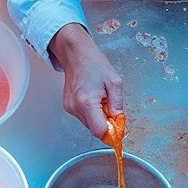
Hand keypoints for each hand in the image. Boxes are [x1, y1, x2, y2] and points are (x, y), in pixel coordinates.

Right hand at [47, 23, 124, 139]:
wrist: (75, 53)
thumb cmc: (94, 64)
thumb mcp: (114, 83)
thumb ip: (118, 106)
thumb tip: (119, 124)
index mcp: (87, 102)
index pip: (99, 131)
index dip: (112, 133)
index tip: (119, 129)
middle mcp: (75, 107)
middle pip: (94, 130)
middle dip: (107, 124)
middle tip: (113, 108)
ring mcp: (69, 108)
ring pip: (89, 124)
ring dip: (99, 118)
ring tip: (102, 99)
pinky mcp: (68, 106)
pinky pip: (84, 117)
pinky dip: (92, 113)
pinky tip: (94, 98)